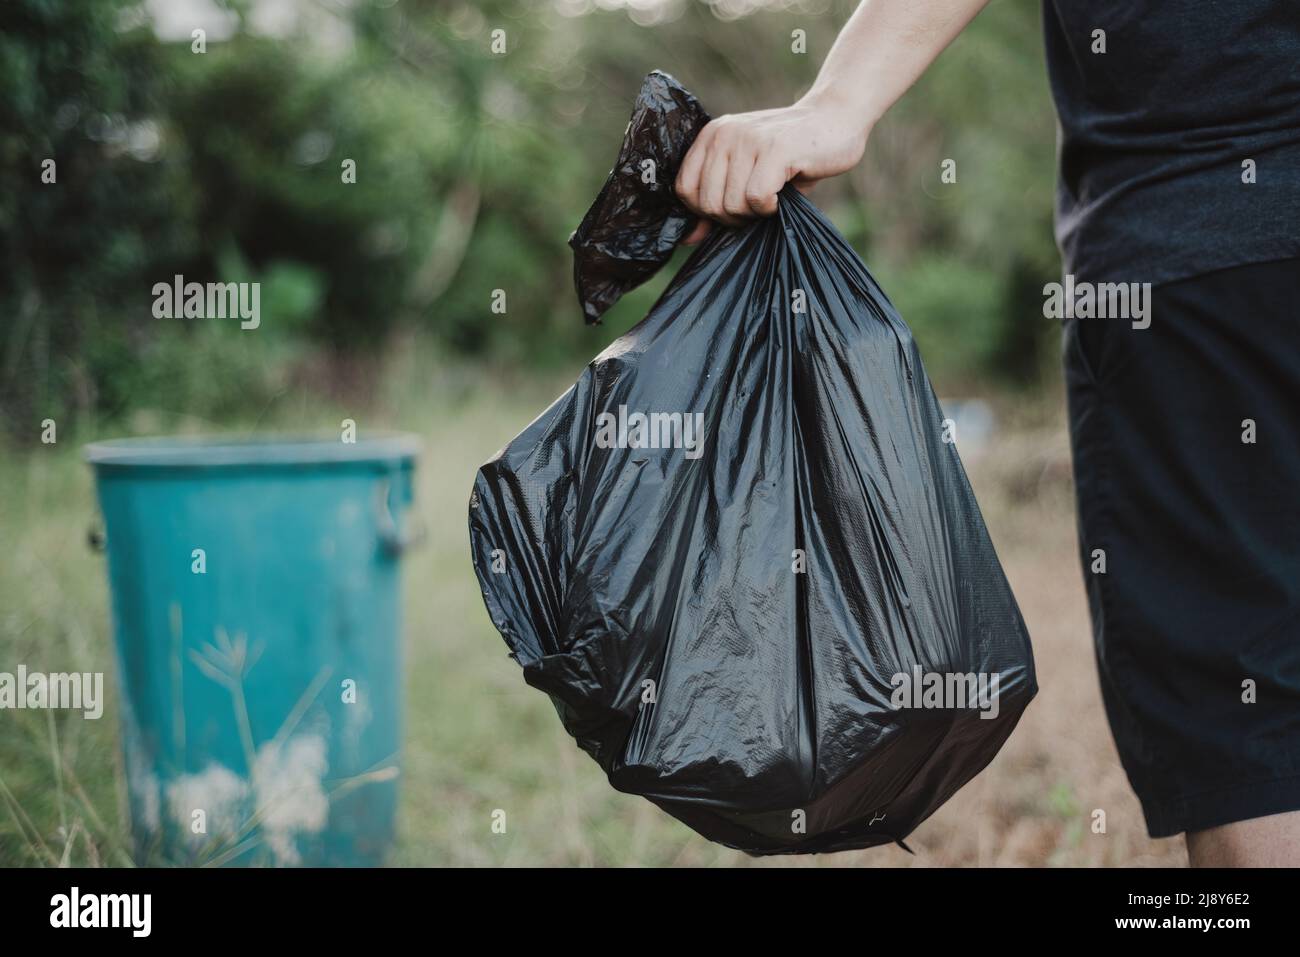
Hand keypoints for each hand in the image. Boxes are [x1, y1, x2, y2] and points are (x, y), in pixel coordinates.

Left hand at [674, 97, 868, 244]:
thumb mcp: (746, 176)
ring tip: (772, 197)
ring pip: (732, 204)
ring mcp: (749, 139)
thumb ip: (715, 203)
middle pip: (708, 203)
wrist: (836, 118)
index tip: (735, 207)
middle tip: (758, 206)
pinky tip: (782, 195)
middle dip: (733, 217)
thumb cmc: (790, 156)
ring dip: (754, 213)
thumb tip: (687, 239)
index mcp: (712, 135)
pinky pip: (756, 198)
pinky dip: (770, 208)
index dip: (706, 212)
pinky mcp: (774, 149)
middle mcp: (725, 134)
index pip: (685, 190)